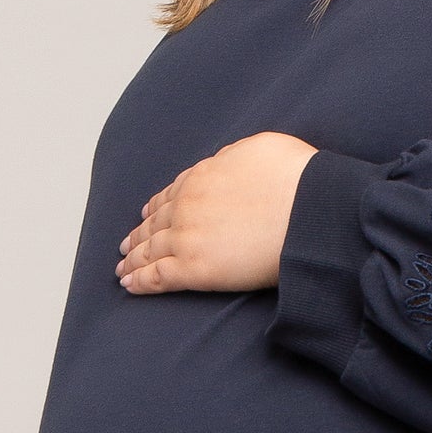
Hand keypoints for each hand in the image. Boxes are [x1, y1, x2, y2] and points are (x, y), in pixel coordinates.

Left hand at [114, 131, 318, 294]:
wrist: (308, 210)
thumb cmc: (296, 178)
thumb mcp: (262, 148)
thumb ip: (236, 156)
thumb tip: (228, 161)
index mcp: (202, 177)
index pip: (171, 193)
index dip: (157, 206)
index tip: (148, 213)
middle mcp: (188, 205)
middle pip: (155, 223)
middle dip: (139, 234)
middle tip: (126, 245)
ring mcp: (187, 237)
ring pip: (149, 249)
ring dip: (133, 259)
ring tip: (123, 268)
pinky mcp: (194, 269)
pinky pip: (158, 275)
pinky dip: (140, 281)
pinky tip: (129, 285)